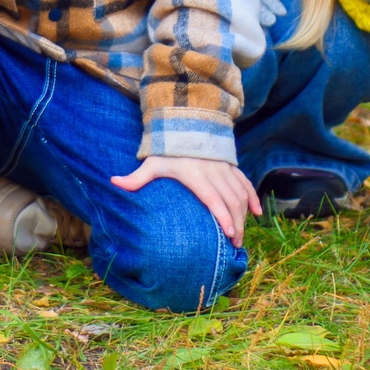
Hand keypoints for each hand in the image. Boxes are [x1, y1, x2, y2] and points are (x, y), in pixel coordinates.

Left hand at [112, 154, 261, 246]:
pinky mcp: (231, 166)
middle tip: (236, 245)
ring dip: (244, 215)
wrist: (187, 124)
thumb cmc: (168, 149)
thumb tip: (113, 182)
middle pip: (230, 201)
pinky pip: (245, 183)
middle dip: (237, 224)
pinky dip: (253, 197)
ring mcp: (225, 169)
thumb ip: (136, 176)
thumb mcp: (152, 162)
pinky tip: (257, 213)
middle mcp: (214, 172)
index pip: (213, 198)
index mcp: (196, 175)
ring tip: (241, 236)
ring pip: (240, 194)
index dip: (224, 215)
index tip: (230, 233)